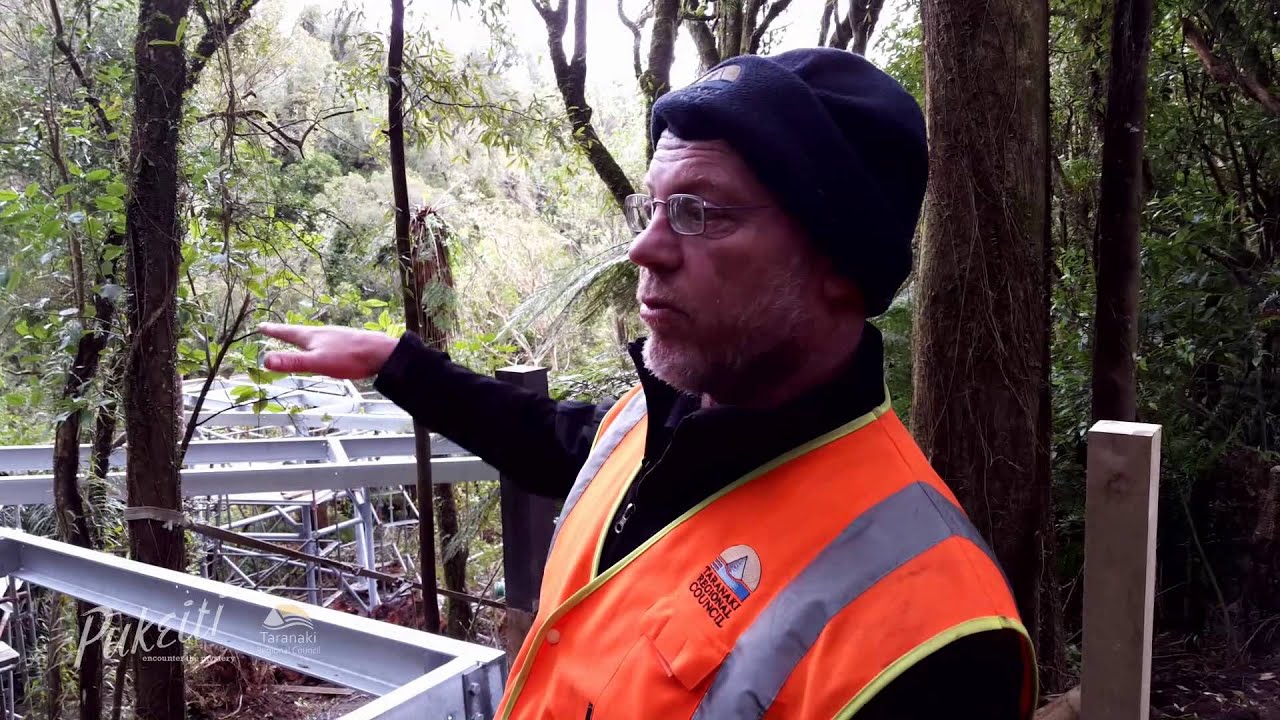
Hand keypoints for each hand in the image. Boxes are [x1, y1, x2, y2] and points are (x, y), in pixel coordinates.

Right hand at [257, 323, 400, 379]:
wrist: (380, 352)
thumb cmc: (349, 357)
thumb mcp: (317, 362)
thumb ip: (292, 362)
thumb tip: (265, 360)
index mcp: (311, 336)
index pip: (287, 332)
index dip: (273, 331)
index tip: (261, 325)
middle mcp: (321, 332)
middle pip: (298, 331)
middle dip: (284, 332)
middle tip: (273, 329)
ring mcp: (334, 336)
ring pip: (312, 335)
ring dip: (300, 336)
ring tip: (296, 337)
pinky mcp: (346, 342)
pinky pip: (325, 340)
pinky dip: (317, 342)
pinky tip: (324, 347)